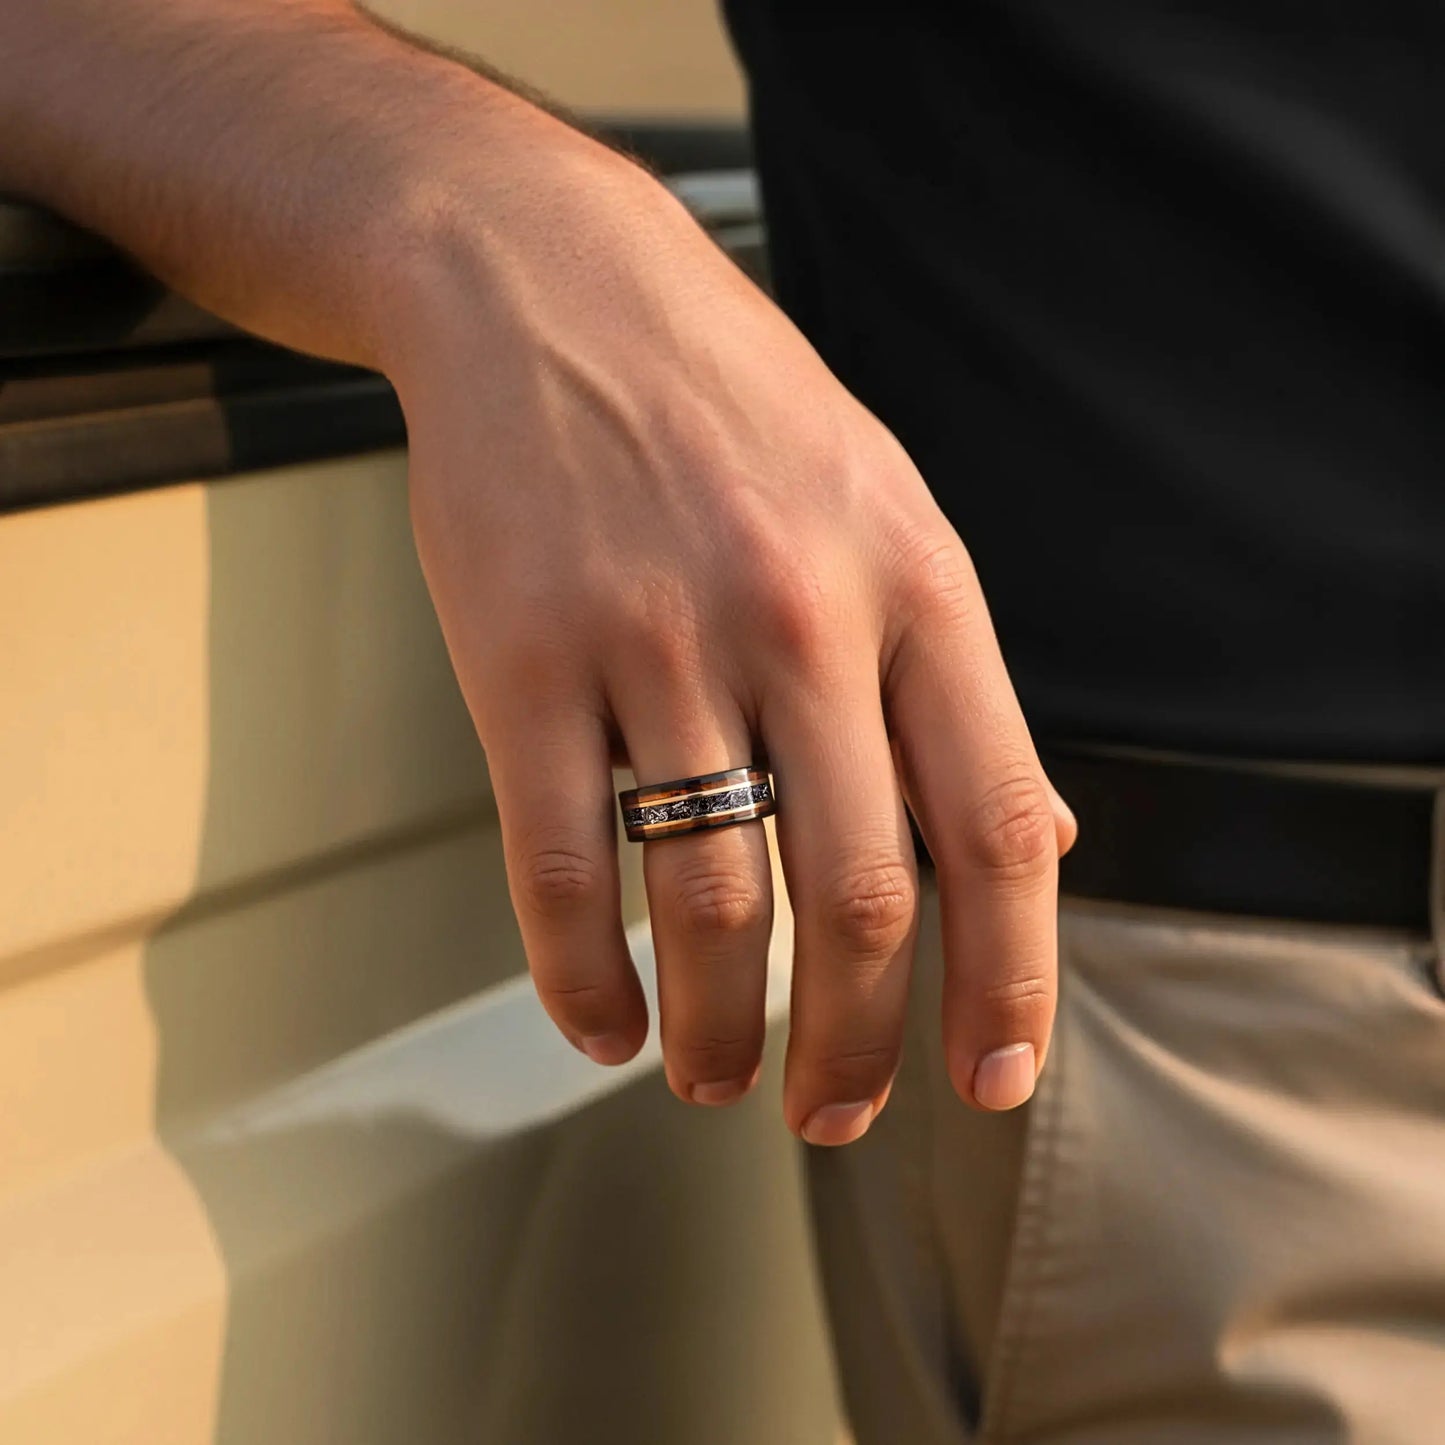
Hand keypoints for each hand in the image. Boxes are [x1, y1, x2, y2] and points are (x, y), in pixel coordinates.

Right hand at [387, 140, 1075, 1143]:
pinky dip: (584, 979)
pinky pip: (562, 868)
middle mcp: (799, 621)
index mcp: (913, 585)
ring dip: (722, 1030)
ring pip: (710, 904)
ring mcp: (656, 642)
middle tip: (836, 1112)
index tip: (991, 1077)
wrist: (550, 290)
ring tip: (717, 1077)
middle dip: (857, 1044)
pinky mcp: (524, 662)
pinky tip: (607, 1022)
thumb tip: (1035, 838)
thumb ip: (952, 680)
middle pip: (861, 899)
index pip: (997, 824)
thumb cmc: (728, 411)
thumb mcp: (887, 508)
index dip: (1011, 980)